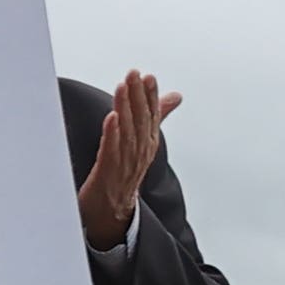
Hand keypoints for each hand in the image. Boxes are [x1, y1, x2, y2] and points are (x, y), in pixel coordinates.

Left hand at [76, 69, 176, 246]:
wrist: (113, 209)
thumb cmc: (126, 172)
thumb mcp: (145, 141)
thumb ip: (158, 114)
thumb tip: (176, 96)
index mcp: (148, 143)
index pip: (152, 116)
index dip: (151, 96)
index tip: (149, 77)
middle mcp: (140, 152)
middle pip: (140, 120)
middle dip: (138, 96)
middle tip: (135, 75)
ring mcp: (125, 163)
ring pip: (127, 132)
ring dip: (125, 108)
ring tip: (123, 88)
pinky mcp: (108, 172)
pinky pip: (111, 151)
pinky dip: (113, 134)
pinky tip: (111, 118)